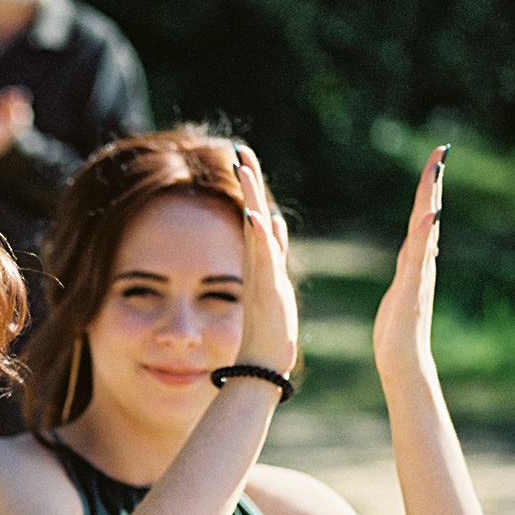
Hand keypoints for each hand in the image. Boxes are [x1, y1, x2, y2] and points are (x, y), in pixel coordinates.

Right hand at [232, 143, 299, 375]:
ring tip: (245, 168)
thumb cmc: (271, 330)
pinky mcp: (268, 290)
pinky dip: (260, 236)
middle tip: (241, 150)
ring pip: (254, 229)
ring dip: (249, 198)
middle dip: (247, 181)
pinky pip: (263, 258)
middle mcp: (258, 263)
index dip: (250, 186)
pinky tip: (256, 214)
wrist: (263, 365)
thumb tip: (274, 220)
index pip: (255, 215)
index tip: (245, 158)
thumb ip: (273, 253)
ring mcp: (261, 275)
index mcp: (262, 261)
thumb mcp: (274, 284)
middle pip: (250, 212)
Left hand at [373, 144, 447, 380]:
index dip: (426, 190)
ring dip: (430, 200)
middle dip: (432, 183)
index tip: (433, 160)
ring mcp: (418, 276)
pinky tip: (431, 216)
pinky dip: (425, 236)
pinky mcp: (412, 291)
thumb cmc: (397, 332)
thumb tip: (424, 246)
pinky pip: (419, 258)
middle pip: (427, 215)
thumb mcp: (401, 290)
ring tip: (435, 171)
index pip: (421, 217)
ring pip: (424, 230)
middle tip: (440, 151)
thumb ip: (411, 268)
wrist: (403, 362)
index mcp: (414, 262)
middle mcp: (421, 264)